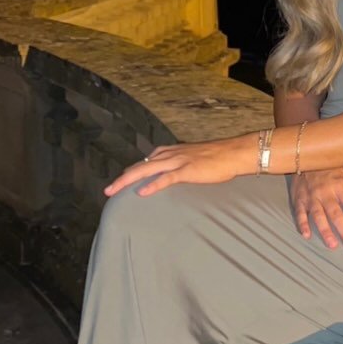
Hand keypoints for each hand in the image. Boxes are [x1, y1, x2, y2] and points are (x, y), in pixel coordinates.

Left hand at [104, 139, 240, 197]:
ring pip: (147, 169)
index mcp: (173, 151)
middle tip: (108, 190)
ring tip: (114, 190)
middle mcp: (171, 154)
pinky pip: (166, 178)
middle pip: (140, 165)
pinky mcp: (188, 170)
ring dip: (128, 180)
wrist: (235, 152)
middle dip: (122, 178)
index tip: (121, 181)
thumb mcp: (195, 158)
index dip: (132, 171)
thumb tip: (173, 175)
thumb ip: (182, 165)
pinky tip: (141, 192)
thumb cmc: (219, 158)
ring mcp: (179, 161)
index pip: (146, 161)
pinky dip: (152, 185)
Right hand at [292, 168, 342, 254]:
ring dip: (325, 230)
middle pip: (337, 214)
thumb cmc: (329, 168)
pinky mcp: (299, 199)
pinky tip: (306, 235)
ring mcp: (311, 197)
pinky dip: (302, 224)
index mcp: (341, 186)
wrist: (306, 156)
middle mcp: (326, 193)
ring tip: (332, 245)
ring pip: (319, 215)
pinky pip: (300, 213)